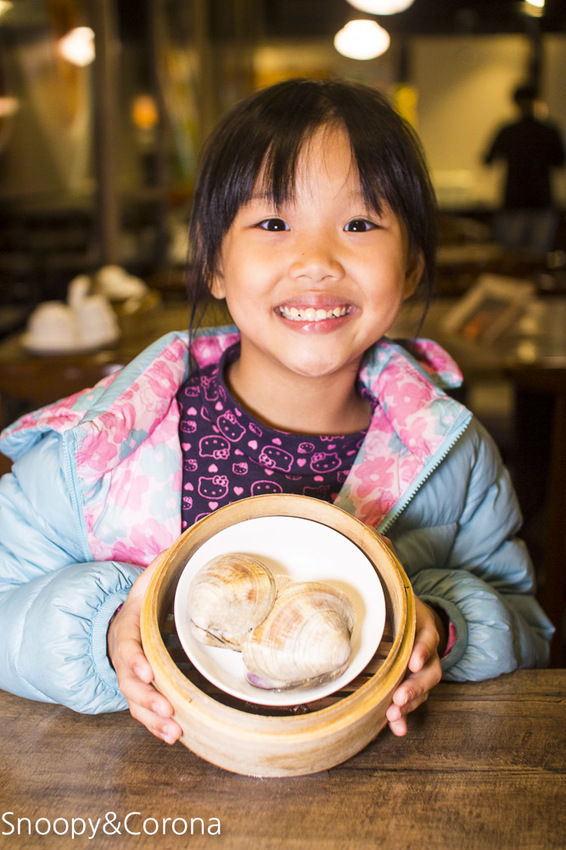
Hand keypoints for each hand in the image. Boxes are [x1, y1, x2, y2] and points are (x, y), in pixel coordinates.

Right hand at [107, 553, 182, 744]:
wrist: (122, 626)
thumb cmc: (140, 605)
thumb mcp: (146, 583)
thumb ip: (161, 566)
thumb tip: (182, 541)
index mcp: (128, 629)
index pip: (127, 646)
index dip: (135, 660)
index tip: (147, 671)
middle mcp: (126, 658)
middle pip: (129, 682)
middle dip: (147, 697)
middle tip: (166, 708)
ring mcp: (130, 678)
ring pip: (136, 703)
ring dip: (153, 718)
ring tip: (173, 730)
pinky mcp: (140, 694)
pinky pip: (144, 713)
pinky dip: (156, 726)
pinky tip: (173, 736)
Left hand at [386, 596, 442, 736]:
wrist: (407, 613)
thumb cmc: (394, 607)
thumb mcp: (393, 600)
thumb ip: (379, 600)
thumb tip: (356, 586)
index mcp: (422, 626)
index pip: (426, 638)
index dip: (421, 650)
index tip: (413, 662)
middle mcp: (427, 650)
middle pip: (429, 671)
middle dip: (414, 687)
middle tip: (399, 697)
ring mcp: (424, 668)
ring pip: (424, 689)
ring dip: (410, 704)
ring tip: (395, 716)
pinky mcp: (414, 681)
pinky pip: (414, 699)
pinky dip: (406, 715)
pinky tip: (397, 728)